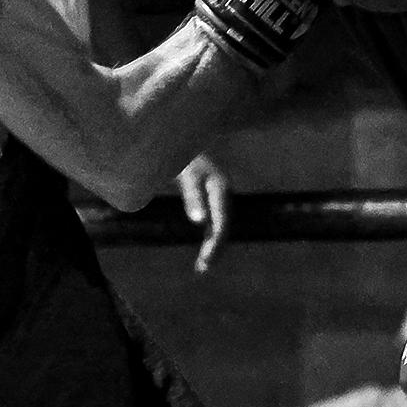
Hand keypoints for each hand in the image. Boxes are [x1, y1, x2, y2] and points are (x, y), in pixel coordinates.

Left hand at [175, 153, 230, 273]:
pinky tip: (203, 250)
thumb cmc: (184, 156)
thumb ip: (193, 197)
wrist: (182, 138)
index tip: (206, 260)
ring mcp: (218, 197)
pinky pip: (214, 222)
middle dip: (215, 249)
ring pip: (220, 226)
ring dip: (213, 246)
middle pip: (223, 227)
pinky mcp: (210, 198)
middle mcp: (223, 195)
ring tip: (202, 266)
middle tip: (202, 268)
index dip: (215, 243)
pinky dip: (209, 236)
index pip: (222, 223)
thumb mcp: (187, 175)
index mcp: (220, 190)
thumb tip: (199, 223)